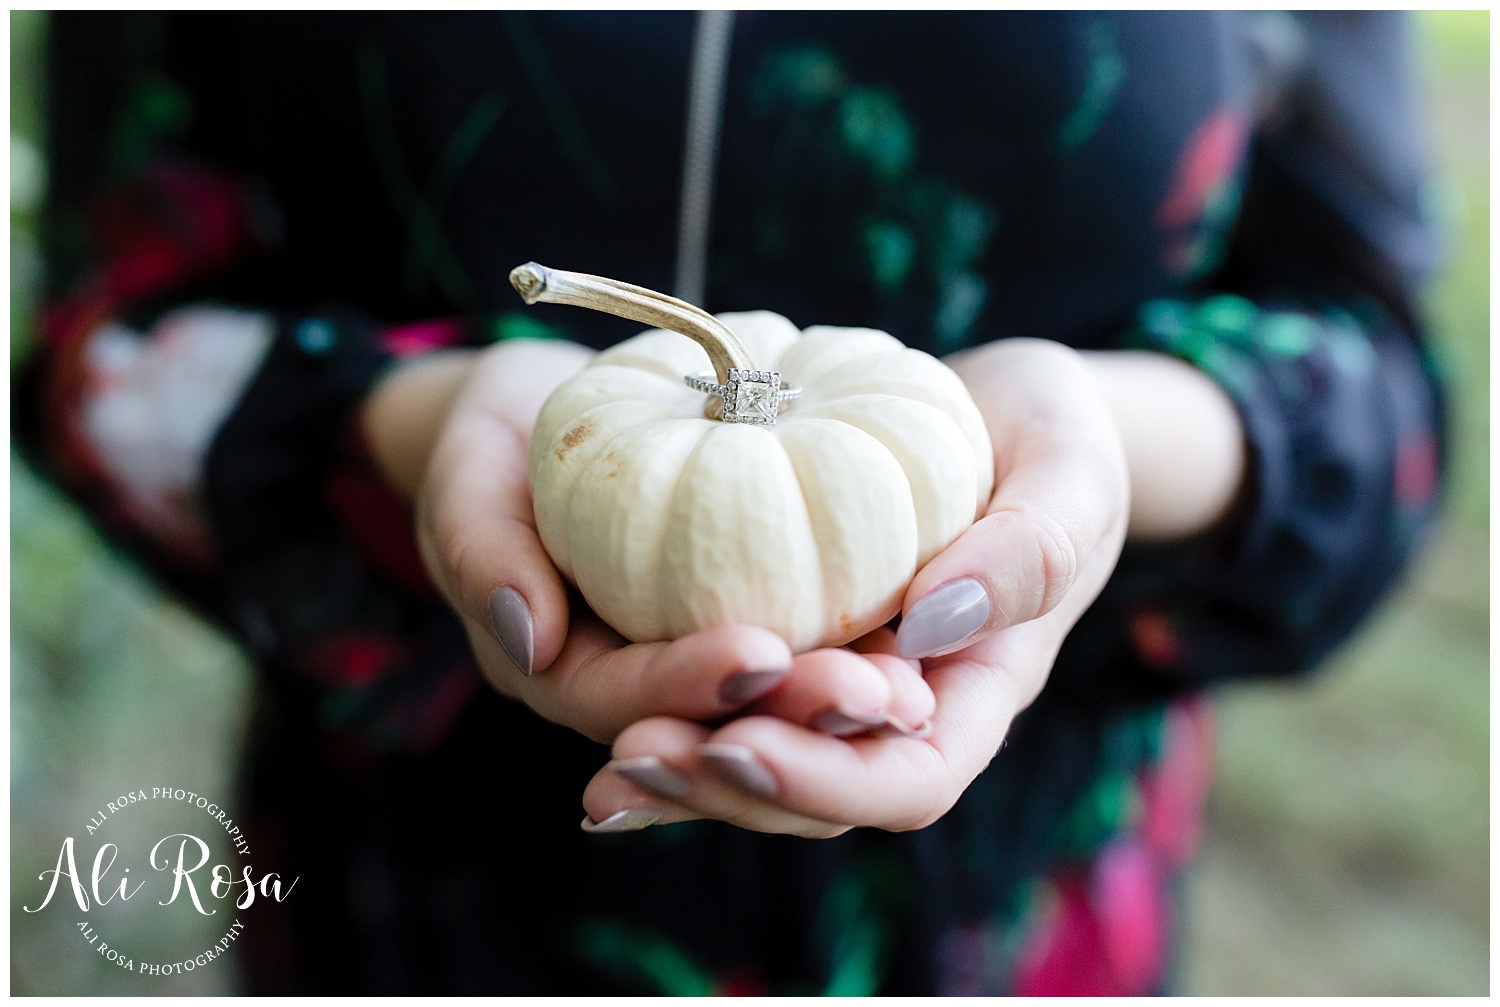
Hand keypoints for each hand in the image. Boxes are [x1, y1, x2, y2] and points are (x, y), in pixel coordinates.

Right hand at [366, 338, 928, 743]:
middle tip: (871, 692)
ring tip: (907, 687)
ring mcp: (689, 653)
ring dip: (834, 704)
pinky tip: (920, 632)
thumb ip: (482, 552)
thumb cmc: (487, 444)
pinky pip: (798, 645)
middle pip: (713, 725)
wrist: (530, 420)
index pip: (624, 702)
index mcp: (561, 671)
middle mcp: (635, 683)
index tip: (758, 654)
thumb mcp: (464, 480)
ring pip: (767, 707)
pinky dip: (849, 649)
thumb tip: (531, 640)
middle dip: (789, 718)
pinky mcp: (740, 615)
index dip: (687, 685)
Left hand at [578, 339, 1136, 834]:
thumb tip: (929, 628)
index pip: (910, 779)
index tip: (738, 745)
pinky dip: (672, 719)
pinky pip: (731, 698)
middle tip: (634, 759)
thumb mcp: (1072, 475)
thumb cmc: (1057, 439)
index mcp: (978, 689)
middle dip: (726, 790)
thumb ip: (1031, 552)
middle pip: (817, 794)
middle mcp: (904, 706)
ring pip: (764, 759)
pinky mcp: (794, 639)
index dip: (824, 779)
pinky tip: (603, 736)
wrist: (1009, 415)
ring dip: (685, 774)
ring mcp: (843, 678)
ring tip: (606, 770)